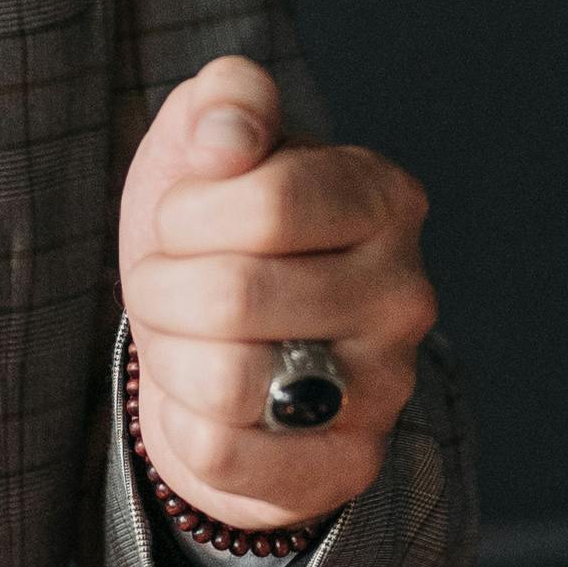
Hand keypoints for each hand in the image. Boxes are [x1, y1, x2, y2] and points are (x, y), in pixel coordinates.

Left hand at [117, 55, 434, 532]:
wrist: (223, 345)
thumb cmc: (217, 231)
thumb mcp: (209, 142)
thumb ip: (224, 101)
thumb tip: (229, 137)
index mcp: (384, 197)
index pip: (268, 202)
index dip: (188, 215)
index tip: (180, 220)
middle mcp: (406, 293)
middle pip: (235, 297)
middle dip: (161, 292)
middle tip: (167, 289)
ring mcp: (386, 386)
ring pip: (227, 382)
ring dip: (171, 360)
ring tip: (188, 344)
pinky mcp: (350, 464)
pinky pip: (226, 457)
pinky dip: (186, 430)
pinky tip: (208, 407)